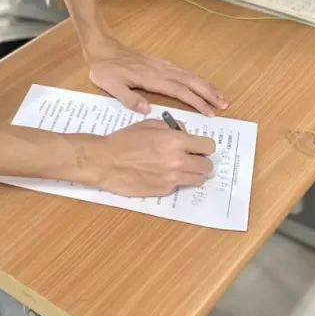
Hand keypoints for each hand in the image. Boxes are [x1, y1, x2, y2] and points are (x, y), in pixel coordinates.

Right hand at [84, 119, 215, 196]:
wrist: (106, 162)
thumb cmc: (125, 140)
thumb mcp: (148, 125)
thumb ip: (171, 128)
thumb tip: (184, 133)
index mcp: (175, 141)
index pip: (208, 146)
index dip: (204, 146)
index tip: (197, 146)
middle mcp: (178, 161)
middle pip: (207, 166)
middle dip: (201, 161)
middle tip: (191, 158)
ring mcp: (172, 178)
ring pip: (198, 179)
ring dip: (193, 173)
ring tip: (180, 168)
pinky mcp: (164, 190)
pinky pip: (180, 186)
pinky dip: (176, 181)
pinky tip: (162, 174)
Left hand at [87, 38, 227, 115]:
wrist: (102, 48)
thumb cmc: (105, 70)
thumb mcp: (110, 86)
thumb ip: (129, 98)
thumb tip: (148, 110)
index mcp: (151, 78)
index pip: (180, 91)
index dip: (197, 102)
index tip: (210, 112)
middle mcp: (160, 70)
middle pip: (190, 81)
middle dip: (208, 93)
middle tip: (224, 105)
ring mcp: (161, 65)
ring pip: (189, 75)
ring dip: (205, 85)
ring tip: (219, 96)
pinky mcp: (159, 62)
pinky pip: (182, 70)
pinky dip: (195, 78)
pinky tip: (200, 83)